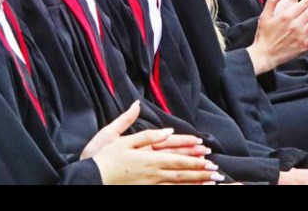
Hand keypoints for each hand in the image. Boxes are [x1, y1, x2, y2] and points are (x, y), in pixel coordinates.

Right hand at [86, 102, 219, 184]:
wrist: (90, 179)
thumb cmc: (102, 158)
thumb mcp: (118, 138)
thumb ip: (140, 130)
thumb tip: (152, 116)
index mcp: (147, 155)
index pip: (175, 153)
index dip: (192, 153)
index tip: (207, 153)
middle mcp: (152, 170)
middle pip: (181, 170)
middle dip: (200, 170)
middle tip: (217, 172)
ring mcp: (150, 184)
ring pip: (177, 183)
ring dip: (195, 182)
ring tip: (210, 182)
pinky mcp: (146, 191)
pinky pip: (167, 191)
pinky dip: (181, 190)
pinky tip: (191, 189)